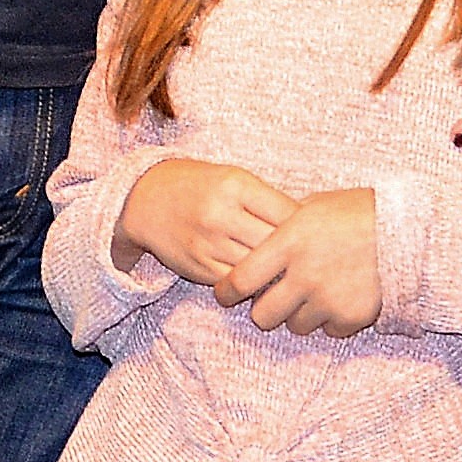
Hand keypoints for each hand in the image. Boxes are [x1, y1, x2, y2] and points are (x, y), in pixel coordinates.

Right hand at [115, 158, 296, 293]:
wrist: (146, 200)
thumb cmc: (200, 186)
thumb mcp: (233, 178)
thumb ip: (266, 200)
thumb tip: (307, 227)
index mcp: (236, 185)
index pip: (287, 213)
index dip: (307, 227)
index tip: (315, 233)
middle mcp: (221, 214)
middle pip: (275, 243)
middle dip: (295, 253)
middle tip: (310, 258)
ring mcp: (209, 244)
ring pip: (258, 268)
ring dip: (276, 272)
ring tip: (291, 272)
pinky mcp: (200, 267)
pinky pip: (238, 282)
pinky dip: (254, 283)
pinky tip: (263, 278)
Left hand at [223, 186, 381, 336]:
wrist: (409, 230)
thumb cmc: (359, 211)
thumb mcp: (314, 206)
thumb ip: (283, 227)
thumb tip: (258, 239)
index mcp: (289, 242)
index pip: (241, 279)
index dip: (227, 292)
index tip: (225, 294)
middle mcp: (304, 275)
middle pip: (263, 315)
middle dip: (265, 309)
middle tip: (274, 298)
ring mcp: (328, 299)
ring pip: (295, 326)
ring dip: (300, 314)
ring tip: (316, 293)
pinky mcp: (351, 317)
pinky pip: (328, 330)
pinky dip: (330, 319)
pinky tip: (341, 297)